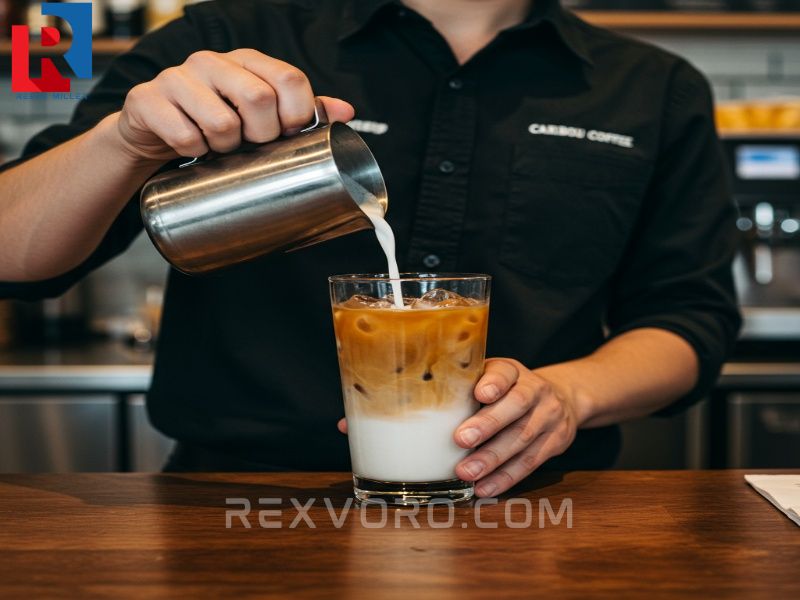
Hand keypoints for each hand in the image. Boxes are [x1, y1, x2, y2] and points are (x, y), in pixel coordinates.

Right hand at [113, 49, 354, 162]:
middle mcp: (211, 62)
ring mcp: (177, 78)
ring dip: (226, 148)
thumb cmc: (215, 123)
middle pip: (258, 98)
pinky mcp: (147, 100)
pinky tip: (192, 150)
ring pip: (221, 123)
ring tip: (220, 148)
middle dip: (263, 136)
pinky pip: (184, 136)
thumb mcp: (260, 115)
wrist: (153, 132)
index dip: (297, 115)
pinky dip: (194, 153)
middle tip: (252, 146)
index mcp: (246, 61)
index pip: (289, 79)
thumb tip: (346, 112)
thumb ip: (300, 112)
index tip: (289, 135)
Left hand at [336, 358, 579, 497]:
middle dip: (488, 425)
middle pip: (516, 407)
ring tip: (466, 475)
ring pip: (523, 439)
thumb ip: (428, 395)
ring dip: (494, 459)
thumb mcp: (475, 380)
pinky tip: (485, 490)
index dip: (494, 381)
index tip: (478, 392)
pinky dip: (507, 478)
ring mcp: (547, 417)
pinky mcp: (554, 443)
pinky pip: (531, 463)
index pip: (505, 371)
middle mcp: (532, 390)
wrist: (561, 398)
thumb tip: (350, 422)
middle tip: (460, 441)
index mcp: (509, 371)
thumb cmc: (499, 391)